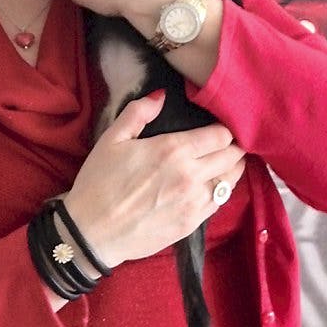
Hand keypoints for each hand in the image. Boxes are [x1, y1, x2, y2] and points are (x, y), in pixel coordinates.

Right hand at [64, 91, 245, 268]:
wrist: (92, 232)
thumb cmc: (99, 181)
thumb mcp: (112, 138)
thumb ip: (139, 112)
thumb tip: (161, 95)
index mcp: (173, 149)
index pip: (220, 135)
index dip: (224, 129)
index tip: (221, 127)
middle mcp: (190, 175)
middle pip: (231, 157)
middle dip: (234, 147)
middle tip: (230, 144)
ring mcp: (194, 202)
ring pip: (231, 181)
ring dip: (232, 169)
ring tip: (226, 163)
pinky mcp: (192, 224)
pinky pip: (219, 204)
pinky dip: (221, 191)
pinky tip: (213, 186)